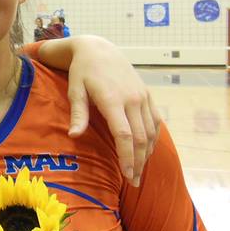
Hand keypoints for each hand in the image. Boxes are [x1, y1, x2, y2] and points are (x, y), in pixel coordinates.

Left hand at [48, 36, 158, 185]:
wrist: (99, 49)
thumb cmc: (82, 72)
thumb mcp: (75, 90)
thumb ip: (77, 113)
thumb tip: (74, 136)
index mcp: (113, 100)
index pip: (125, 135)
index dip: (127, 157)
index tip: (126, 175)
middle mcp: (132, 99)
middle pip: (141, 138)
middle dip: (138, 162)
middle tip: (133, 181)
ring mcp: (143, 97)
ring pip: (151, 132)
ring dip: (147, 153)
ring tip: (139, 171)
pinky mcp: (147, 95)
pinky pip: (156, 121)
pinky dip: (154, 139)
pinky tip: (147, 151)